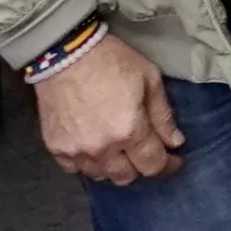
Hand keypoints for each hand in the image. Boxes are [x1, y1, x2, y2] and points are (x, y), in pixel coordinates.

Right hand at [32, 32, 179, 186]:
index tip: (174, 160)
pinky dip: (88, 163)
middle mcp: (102, 149)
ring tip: (120, 149)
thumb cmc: (111, 60)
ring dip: (114, 167)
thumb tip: (175, 142)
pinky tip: (94, 148)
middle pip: (126, 177)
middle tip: (146, 152)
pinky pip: (75, 169)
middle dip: (141, 167)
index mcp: (129, 131)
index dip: (168, 166)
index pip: (153, 165)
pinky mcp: (55, 148)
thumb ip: (163, 115)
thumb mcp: (149, 79)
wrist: (65, 52)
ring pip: (101, 176)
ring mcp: (76, 151)